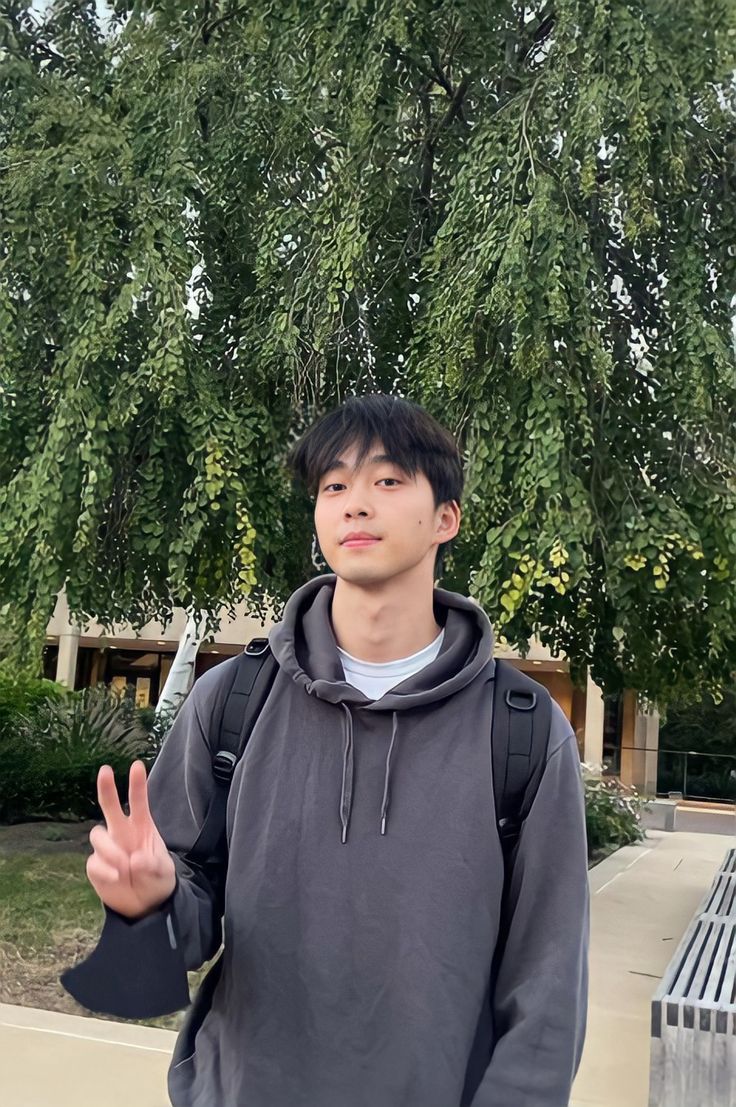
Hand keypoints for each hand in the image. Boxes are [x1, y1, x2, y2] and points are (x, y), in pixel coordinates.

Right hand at [86, 760, 176, 919]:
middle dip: (107, 788)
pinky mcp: (96, 866)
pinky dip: (105, 869)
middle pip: (109, 806)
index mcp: (142, 827)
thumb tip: (135, 859)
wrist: (144, 905)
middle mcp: (122, 832)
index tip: (137, 765)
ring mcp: (107, 848)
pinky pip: (94, 862)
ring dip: (110, 849)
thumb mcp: (163, 873)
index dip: (137, 784)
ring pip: (97, 835)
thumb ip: (153, 865)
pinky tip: (117, 877)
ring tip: (124, 866)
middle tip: (105, 771)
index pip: (138, 802)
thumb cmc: (156, 879)